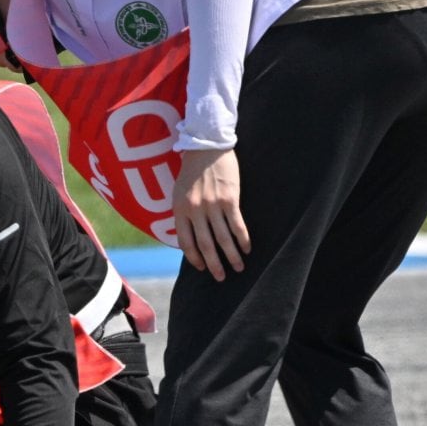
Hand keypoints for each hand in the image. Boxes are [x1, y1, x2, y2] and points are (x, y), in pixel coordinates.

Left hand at [173, 147, 249, 281]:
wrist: (206, 148)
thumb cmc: (191, 171)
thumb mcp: (178, 192)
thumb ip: (183, 213)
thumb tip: (189, 237)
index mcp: (179, 209)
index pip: (185, 241)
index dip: (194, 257)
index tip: (202, 267)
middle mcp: (195, 210)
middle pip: (205, 245)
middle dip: (214, 264)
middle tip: (220, 277)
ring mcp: (213, 205)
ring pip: (223, 238)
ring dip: (231, 256)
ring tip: (237, 268)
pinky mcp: (230, 200)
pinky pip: (237, 225)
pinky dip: (243, 240)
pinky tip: (247, 249)